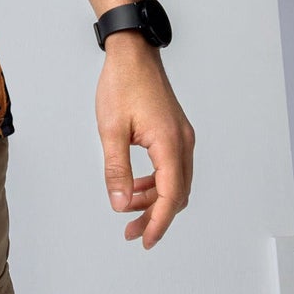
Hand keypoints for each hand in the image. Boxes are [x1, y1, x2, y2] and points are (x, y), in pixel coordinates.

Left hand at [94, 35, 194, 248]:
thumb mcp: (111, 130)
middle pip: (176, 194)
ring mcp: (181, 137)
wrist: (133, 53)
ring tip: (128, 209)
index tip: (145, 240)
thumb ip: (116, 169)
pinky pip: (171, 167)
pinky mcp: (175, 132)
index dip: (158, 222)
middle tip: (132, 232)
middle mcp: (183, 143)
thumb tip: (120, 204)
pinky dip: (156, 182)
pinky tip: (135, 186)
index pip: (170, 196)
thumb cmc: (122, 84)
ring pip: (174, 182)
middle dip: (155, 216)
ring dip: (154, 199)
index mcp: (170, 143)